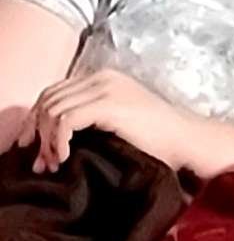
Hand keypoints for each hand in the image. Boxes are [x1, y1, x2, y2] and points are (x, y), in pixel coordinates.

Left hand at [18, 69, 193, 173]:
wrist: (189, 141)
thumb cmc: (161, 141)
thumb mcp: (120, 122)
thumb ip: (92, 118)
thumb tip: (54, 138)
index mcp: (104, 78)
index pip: (54, 92)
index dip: (39, 122)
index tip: (39, 151)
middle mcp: (102, 77)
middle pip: (48, 98)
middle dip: (38, 132)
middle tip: (40, 163)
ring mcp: (105, 88)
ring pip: (52, 109)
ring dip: (46, 140)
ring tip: (53, 164)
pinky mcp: (109, 104)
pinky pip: (65, 120)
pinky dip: (58, 141)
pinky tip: (65, 157)